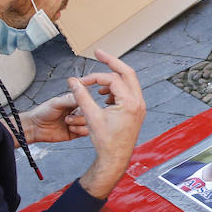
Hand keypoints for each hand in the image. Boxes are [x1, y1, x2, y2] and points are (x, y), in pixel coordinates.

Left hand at [21, 92, 87, 143]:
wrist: (34, 127)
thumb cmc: (42, 112)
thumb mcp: (56, 103)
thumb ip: (70, 99)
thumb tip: (82, 94)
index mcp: (73, 102)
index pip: (87, 100)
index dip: (88, 102)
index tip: (85, 104)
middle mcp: (76, 111)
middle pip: (90, 113)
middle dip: (81, 116)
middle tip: (69, 117)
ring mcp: (77, 122)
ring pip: (89, 123)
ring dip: (79, 123)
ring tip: (67, 123)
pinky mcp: (76, 132)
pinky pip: (86, 132)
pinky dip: (80, 130)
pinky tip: (71, 129)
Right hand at [69, 49, 144, 198]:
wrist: (115, 158)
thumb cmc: (105, 141)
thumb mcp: (91, 117)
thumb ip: (81, 96)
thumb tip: (72, 81)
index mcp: (130, 103)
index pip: (111, 79)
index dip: (94, 77)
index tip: (80, 82)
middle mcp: (139, 102)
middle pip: (127, 72)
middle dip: (111, 62)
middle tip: (98, 52)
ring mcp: (140, 106)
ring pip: (129, 82)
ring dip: (112, 79)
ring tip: (96, 83)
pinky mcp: (137, 110)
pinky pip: (128, 92)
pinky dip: (116, 89)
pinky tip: (103, 96)